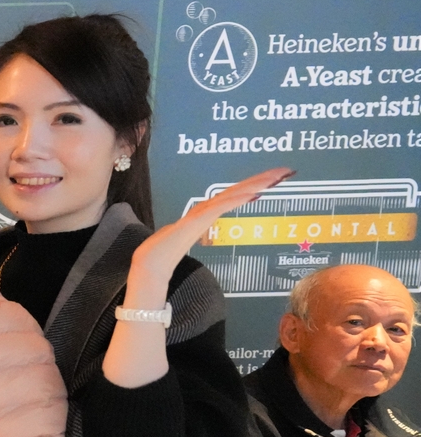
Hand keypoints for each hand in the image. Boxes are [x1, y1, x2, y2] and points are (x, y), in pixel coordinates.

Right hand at [124, 167, 291, 304]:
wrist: (149, 266)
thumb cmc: (163, 255)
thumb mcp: (189, 240)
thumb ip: (200, 233)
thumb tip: (207, 232)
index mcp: (205, 213)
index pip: (234, 194)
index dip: (254, 184)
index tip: (275, 178)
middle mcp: (204, 210)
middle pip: (237, 190)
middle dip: (262, 179)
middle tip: (287, 170)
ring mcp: (199, 214)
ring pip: (232, 195)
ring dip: (255, 185)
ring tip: (277, 178)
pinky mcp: (195, 222)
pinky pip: (220, 208)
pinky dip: (237, 200)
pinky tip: (253, 195)